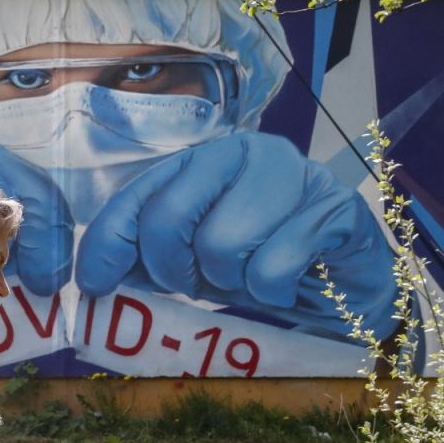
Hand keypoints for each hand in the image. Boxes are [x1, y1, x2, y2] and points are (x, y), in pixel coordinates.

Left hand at [76, 131, 398, 339]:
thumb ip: (148, 258)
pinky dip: (273, 291)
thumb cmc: (263, 262)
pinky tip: (289, 282)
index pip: (138, 194)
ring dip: (232, 281)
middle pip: (169, 216)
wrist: (348, 280)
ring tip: (252, 276)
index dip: (109, 240)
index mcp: (201, 161)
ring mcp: (292, 173)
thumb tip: (95, 274)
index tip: (95, 283)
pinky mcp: (334, 206)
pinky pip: (272, 267)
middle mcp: (242, 152)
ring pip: (221, 244)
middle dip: (175, 268)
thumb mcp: (195, 261)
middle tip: (201, 282)